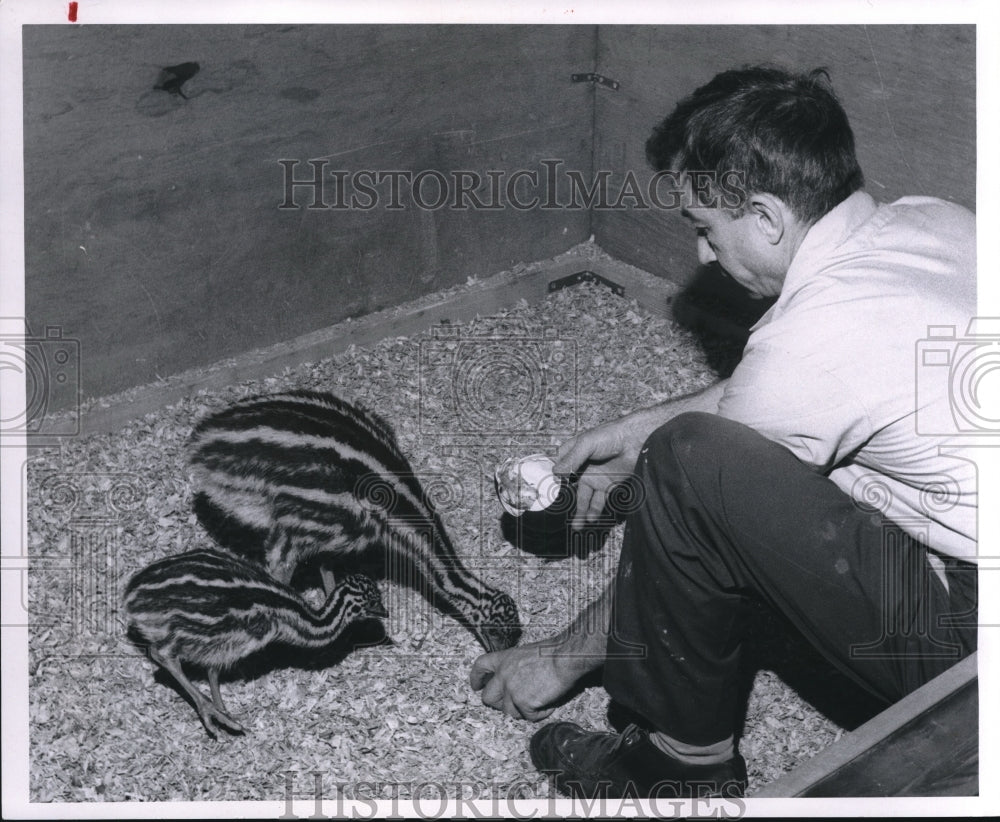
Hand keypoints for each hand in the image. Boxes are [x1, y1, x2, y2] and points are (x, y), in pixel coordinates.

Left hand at [469, 641, 576, 720]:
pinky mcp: (523, 703)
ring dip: (524, 710)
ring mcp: (511, 690)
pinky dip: (540, 713)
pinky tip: (549, 704)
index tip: (476, 686)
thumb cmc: (552, 653)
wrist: (564, 659)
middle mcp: (503, 675)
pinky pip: (529, 717)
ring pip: (509, 712)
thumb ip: (515, 667)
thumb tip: (517, 681)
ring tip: (540, 701)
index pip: (481, 666)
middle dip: (498, 704)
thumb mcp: (526, 654)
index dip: (477, 678)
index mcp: (504, 659)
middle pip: (488, 697)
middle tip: (511, 705)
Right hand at [553, 412, 650, 528]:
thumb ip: (572, 459)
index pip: (560, 468)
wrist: (636, 440)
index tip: (553, 490)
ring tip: (578, 527)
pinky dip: (595, 510)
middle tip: (561, 516)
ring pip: (585, 498)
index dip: (556, 479)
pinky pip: (600, 500)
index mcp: (574, 454)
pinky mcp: (610, 484)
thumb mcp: (586, 444)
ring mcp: (596, 477)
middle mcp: (583, 468)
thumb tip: (556, 475)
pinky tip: (591, 518)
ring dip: (581, 512)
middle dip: (566, 502)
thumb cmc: (609, 436)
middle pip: (571, 487)